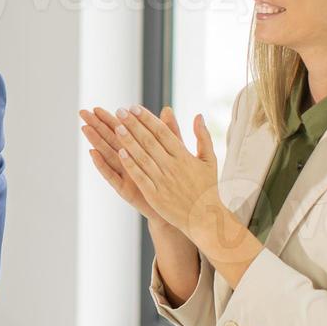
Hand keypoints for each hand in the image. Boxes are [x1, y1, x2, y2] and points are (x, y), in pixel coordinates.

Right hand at [80, 106, 181, 225]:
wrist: (181, 207)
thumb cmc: (177, 180)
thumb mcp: (176, 152)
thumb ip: (170, 131)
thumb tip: (167, 109)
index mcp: (139, 150)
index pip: (122, 131)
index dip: (109, 119)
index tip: (97, 108)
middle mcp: (129, 161)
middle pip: (110, 140)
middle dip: (96, 126)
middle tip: (83, 113)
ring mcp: (126, 175)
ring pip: (108, 154)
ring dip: (96, 141)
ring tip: (85, 128)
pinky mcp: (126, 189)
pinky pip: (112, 175)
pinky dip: (102, 164)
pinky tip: (93, 153)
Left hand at [110, 105, 225, 241]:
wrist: (206, 218)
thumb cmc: (207, 188)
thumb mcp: (209, 160)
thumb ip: (203, 137)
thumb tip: (198, 115)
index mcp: (184, 156)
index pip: (162, 132)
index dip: (147, 119)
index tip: (134, 107)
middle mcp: (173, 166)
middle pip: (149, 141)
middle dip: (134, 125)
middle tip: (120, 111)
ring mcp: (163, 181)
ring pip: (142, 157)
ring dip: (129, 141)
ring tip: (117, 127)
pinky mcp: (155, 195)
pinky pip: (141, 177)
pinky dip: (131, 165)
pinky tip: (120, 153)